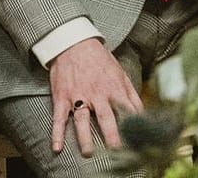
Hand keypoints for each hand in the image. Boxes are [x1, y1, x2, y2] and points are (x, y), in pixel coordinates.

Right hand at [48, 38, 140, 156]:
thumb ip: (131, 93)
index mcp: (114, 88)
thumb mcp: (120, 73)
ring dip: (84, 137)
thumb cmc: (100, 60)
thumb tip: (141, 112)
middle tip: (116, 150)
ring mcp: (78, 96)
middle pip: (106, 117)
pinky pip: (58, 118)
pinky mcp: (62, 98)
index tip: (138, 138)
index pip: (127, 109)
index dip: (133, 124)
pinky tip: (56, 147)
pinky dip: (56, 133)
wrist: (75, 45)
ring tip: (88, 153)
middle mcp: (97, 94)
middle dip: (112, 134)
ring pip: (82, 120)